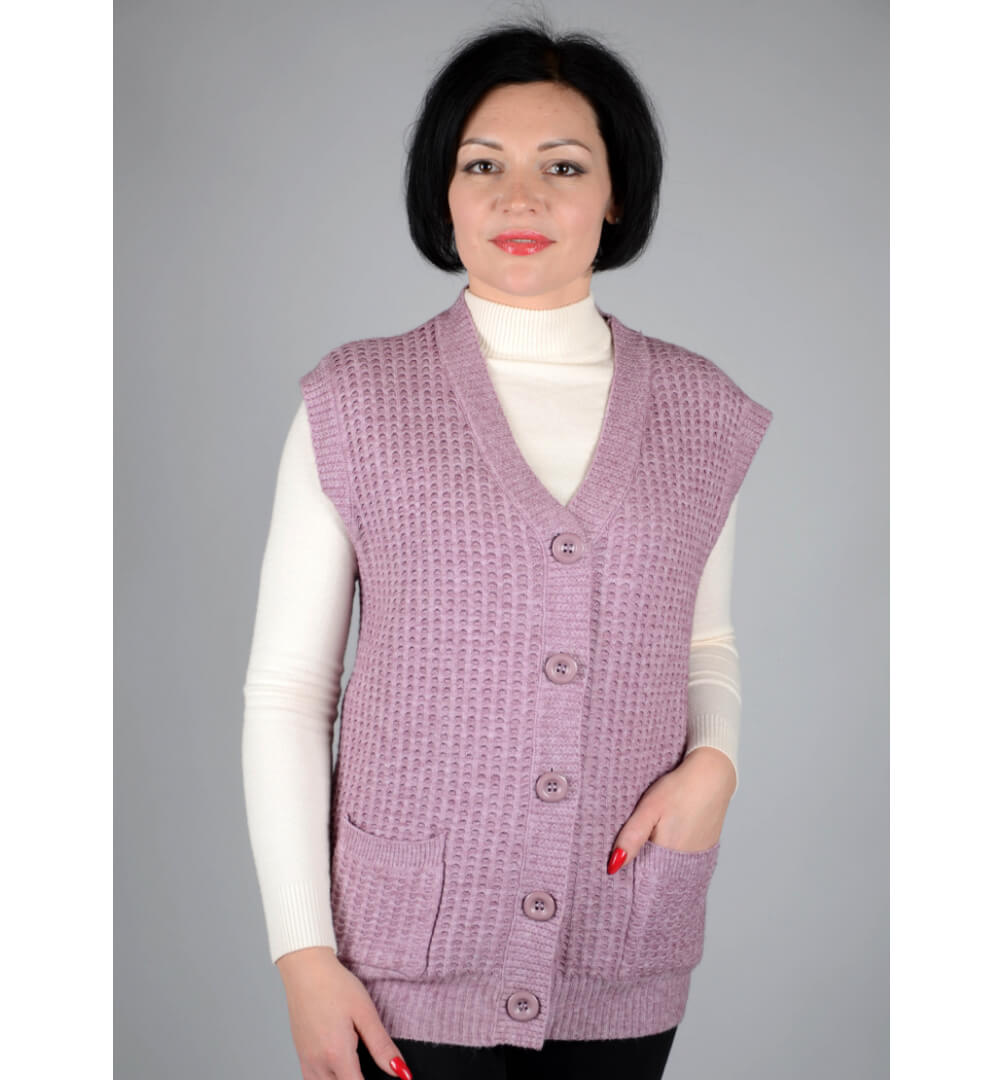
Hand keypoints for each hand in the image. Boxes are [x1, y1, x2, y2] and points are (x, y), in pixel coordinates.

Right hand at [276, 946, 412, 1078]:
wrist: (305, 969)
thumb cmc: (335, 985)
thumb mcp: (365, 1012)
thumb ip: (382, 1046)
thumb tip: (400, 1071)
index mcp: (337, 1054)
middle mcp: (318, 1063)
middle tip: (371, 1070)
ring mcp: (307, 1061)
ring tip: (357, 1069)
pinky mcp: (301, 1056)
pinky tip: (339, 1067)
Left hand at [607, 748, 735, 873]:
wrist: (713, 775)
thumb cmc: (679, 789)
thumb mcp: (649, 808)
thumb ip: (631, 837)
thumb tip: (613, 866)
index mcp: (667, 854)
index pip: (643, 879)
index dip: (631, 873)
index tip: (619, 863)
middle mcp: (685, 862)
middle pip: (657, 875)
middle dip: (643, 867)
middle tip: (634, 846)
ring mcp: (698, 857)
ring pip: (671, 868)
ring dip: (658, 861)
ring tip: (652, 840)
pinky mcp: (706, 849)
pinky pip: (684, 860)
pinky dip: (673, 854)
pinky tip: (668, 839)